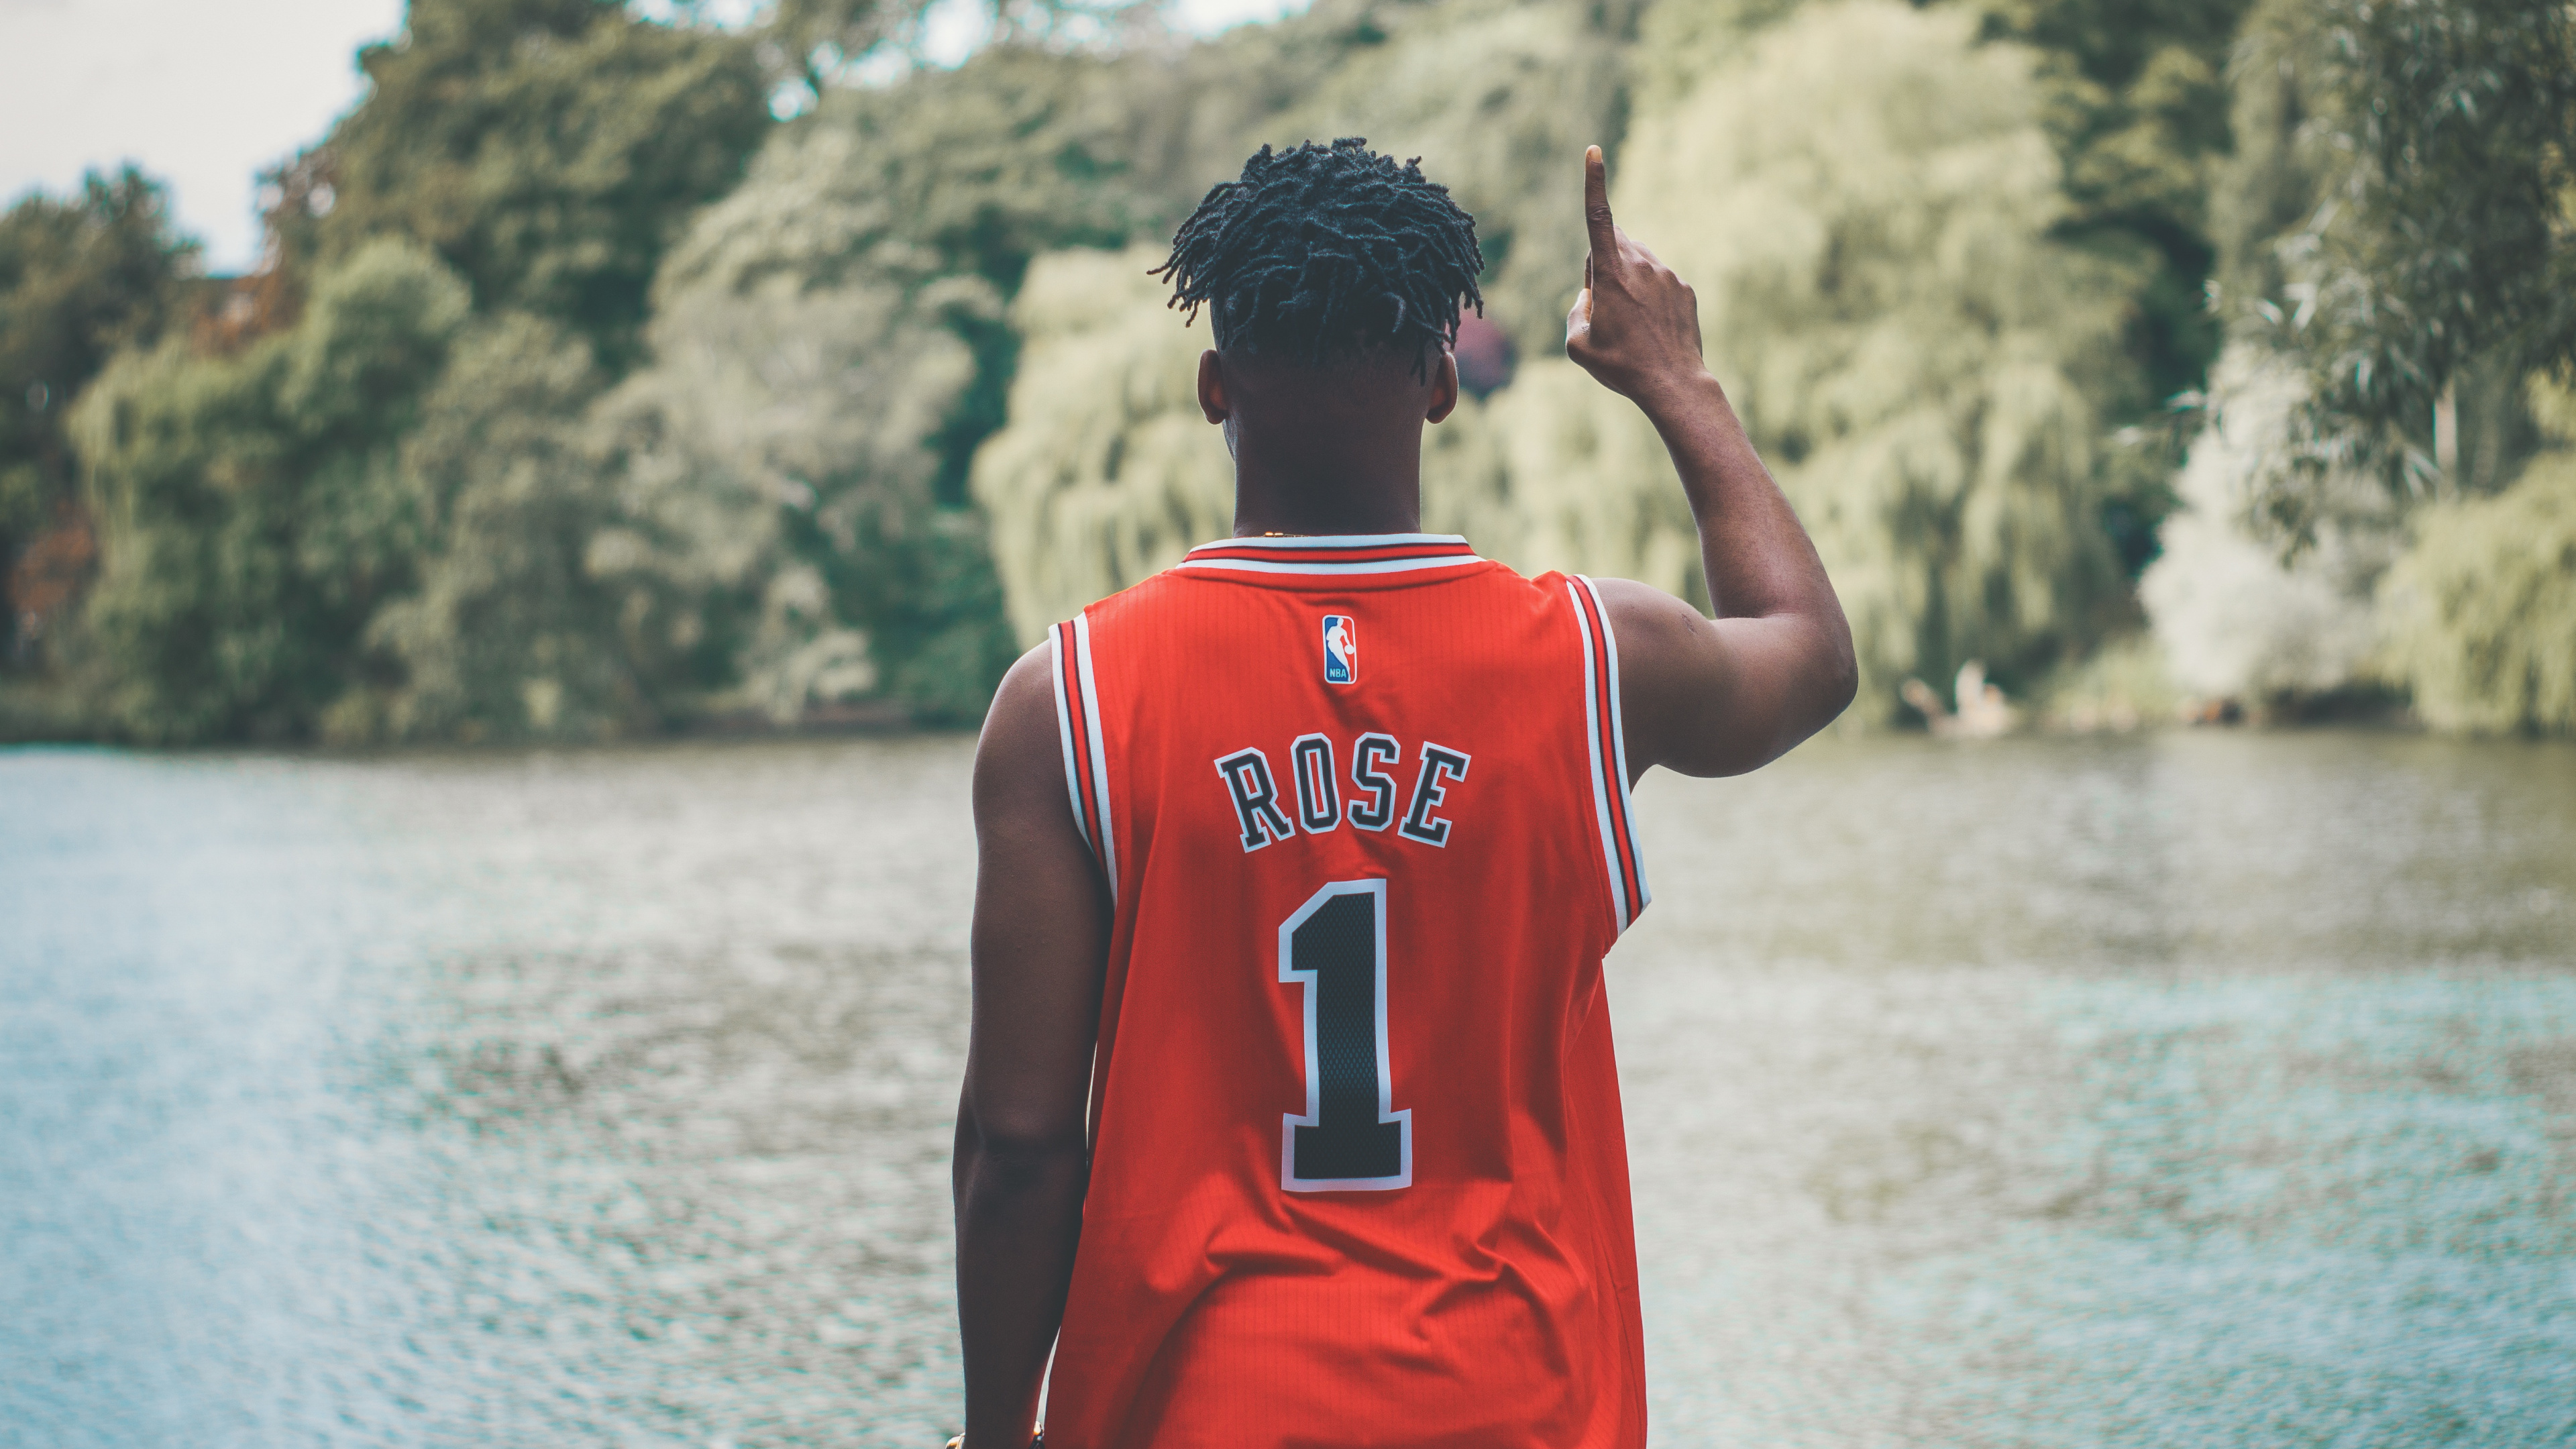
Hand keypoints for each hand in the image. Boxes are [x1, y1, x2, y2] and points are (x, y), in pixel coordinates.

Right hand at [1564, 145, 1706, 404]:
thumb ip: (1576, 311)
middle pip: (1614, 244)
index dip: (1594, 182)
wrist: (1673, 385)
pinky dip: (1649, 297)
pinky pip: (1659, 282)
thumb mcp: (1578, 345)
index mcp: (1612, 273)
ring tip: (1630, 324)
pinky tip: (1651, 329)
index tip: (1594, 151)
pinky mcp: (1684, 289)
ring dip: (1626, 281)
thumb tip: (1588, 294)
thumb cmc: (1622, 367)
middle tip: (1603, 305)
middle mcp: (1642, 265)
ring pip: (1637, 263)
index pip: (1598, 217)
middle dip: (1601, 263)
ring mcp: (1667, 275)